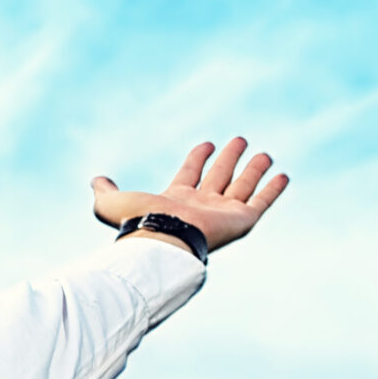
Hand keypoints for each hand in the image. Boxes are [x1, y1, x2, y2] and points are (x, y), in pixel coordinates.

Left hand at [90, 137, 286, 256]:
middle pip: (219, 176)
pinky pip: (262, 202)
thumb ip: (103, 191)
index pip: (190, 173)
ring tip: (264, 153)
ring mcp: (223, 212)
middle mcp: (201, 205)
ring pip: (243, 185)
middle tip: (239, 140)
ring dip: (253, 169)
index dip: (197, 158)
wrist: (162, 238)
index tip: (206, 144)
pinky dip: (273, 189)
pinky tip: (282, 175)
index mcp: (175, 198)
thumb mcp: (111, 203)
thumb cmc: (137, 222)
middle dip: (229, 158)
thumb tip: (95, 180)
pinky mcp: (242, 220)